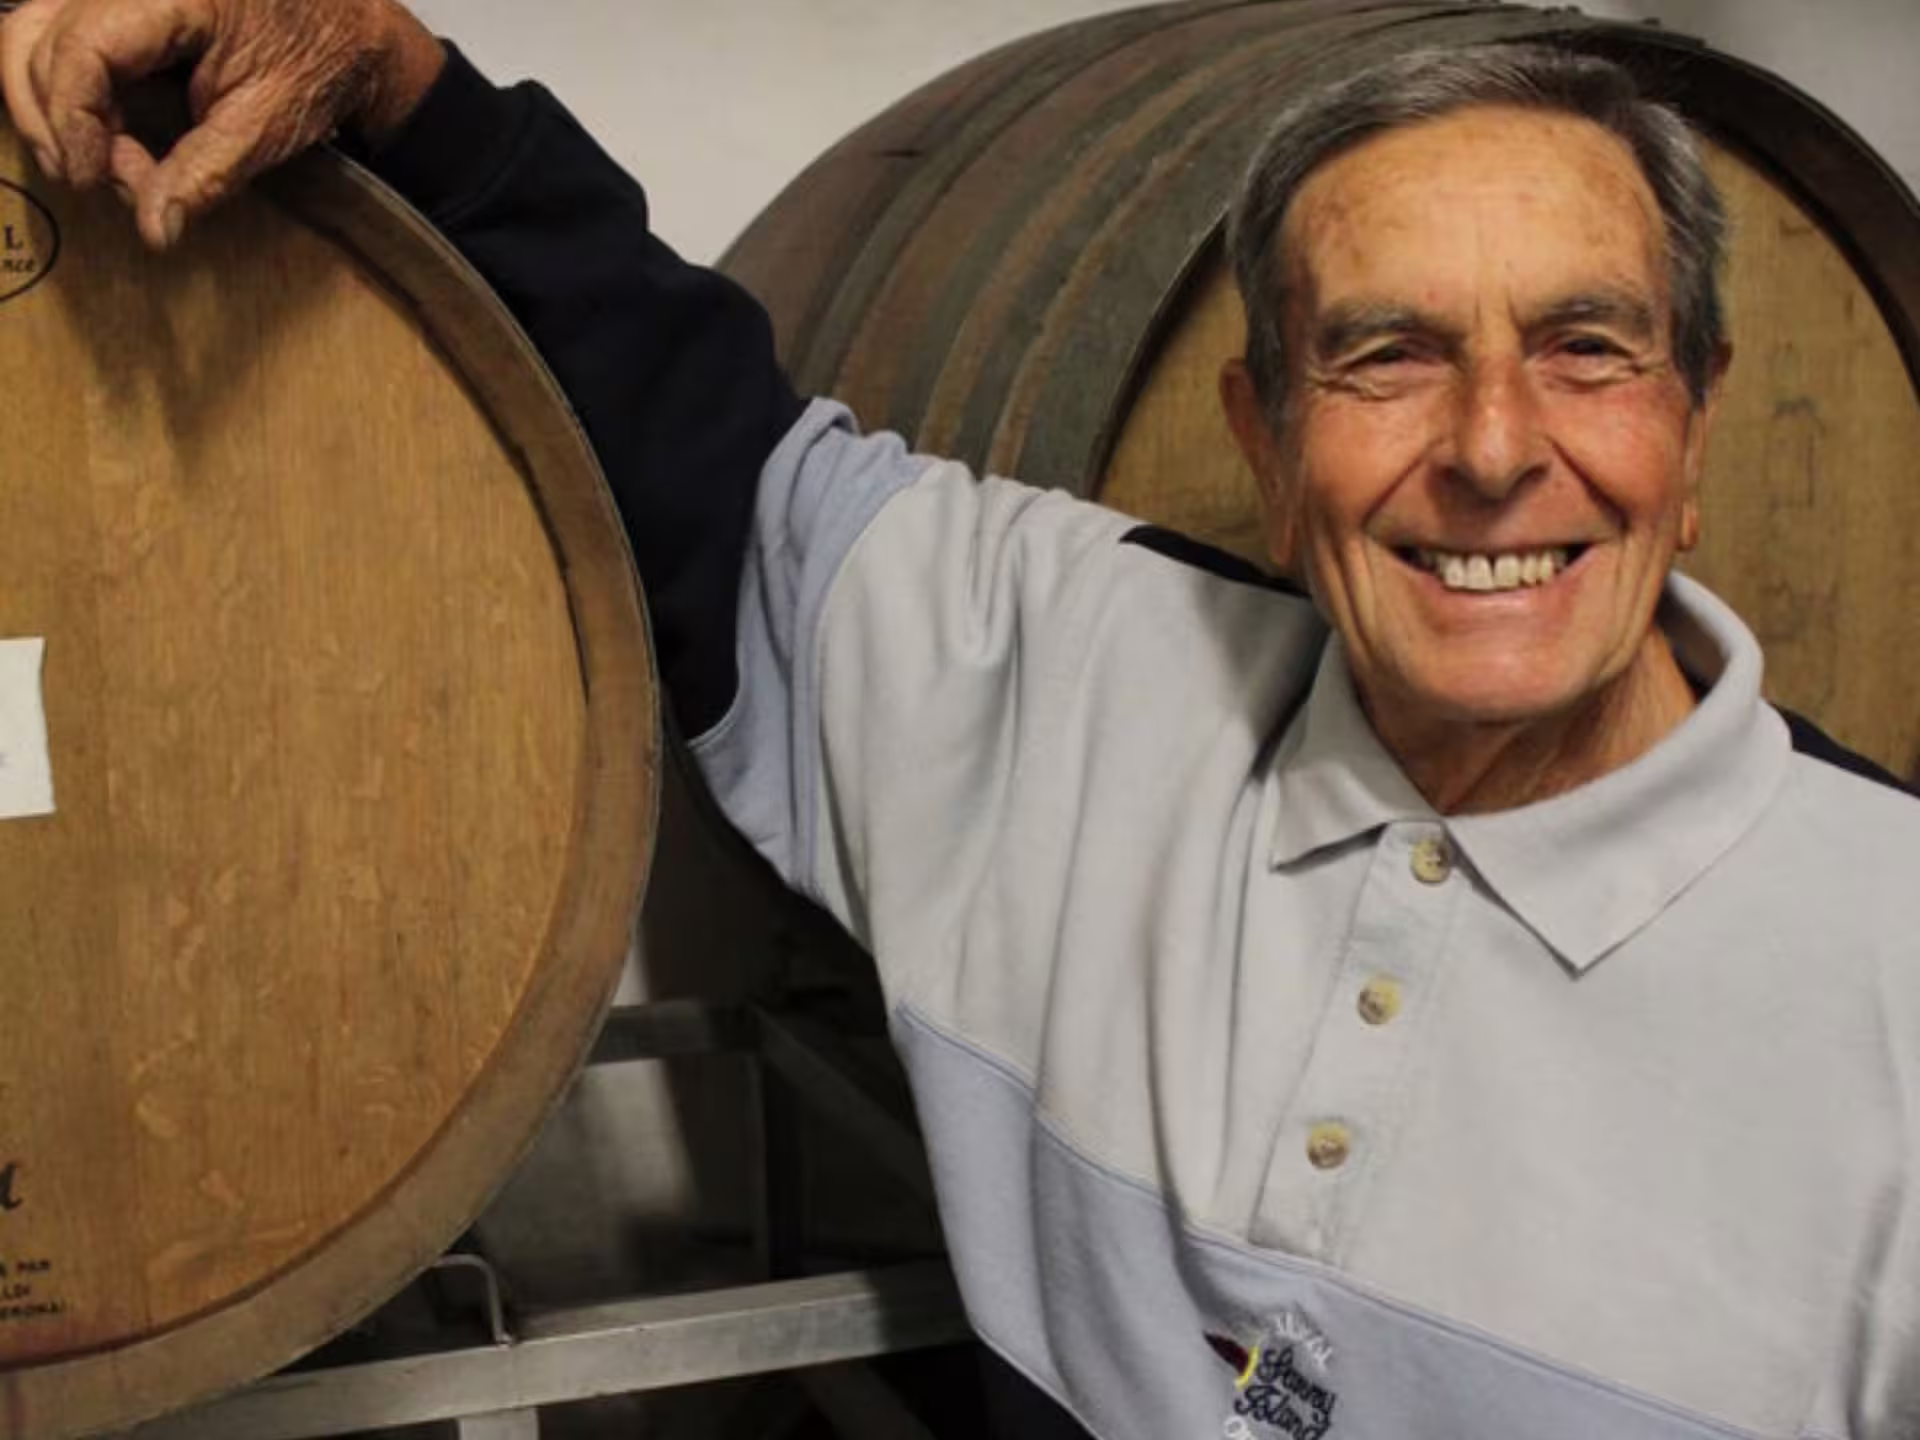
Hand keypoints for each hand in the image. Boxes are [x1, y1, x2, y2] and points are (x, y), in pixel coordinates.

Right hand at [1, 0, 443, 249]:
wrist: (344, 31)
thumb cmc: (316, 64)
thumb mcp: (268, 125)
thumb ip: (204, 173)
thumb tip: (153, 230)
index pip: (83, 50)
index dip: (74, 122)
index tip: (92, 181)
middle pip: (40, 44)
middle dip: (65, 125)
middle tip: (117, 181)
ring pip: (30, 35)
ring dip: (50, 109)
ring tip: (101, 166)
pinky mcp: (114, 5)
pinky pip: (54, 35)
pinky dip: (63, 90)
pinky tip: (101, 137)